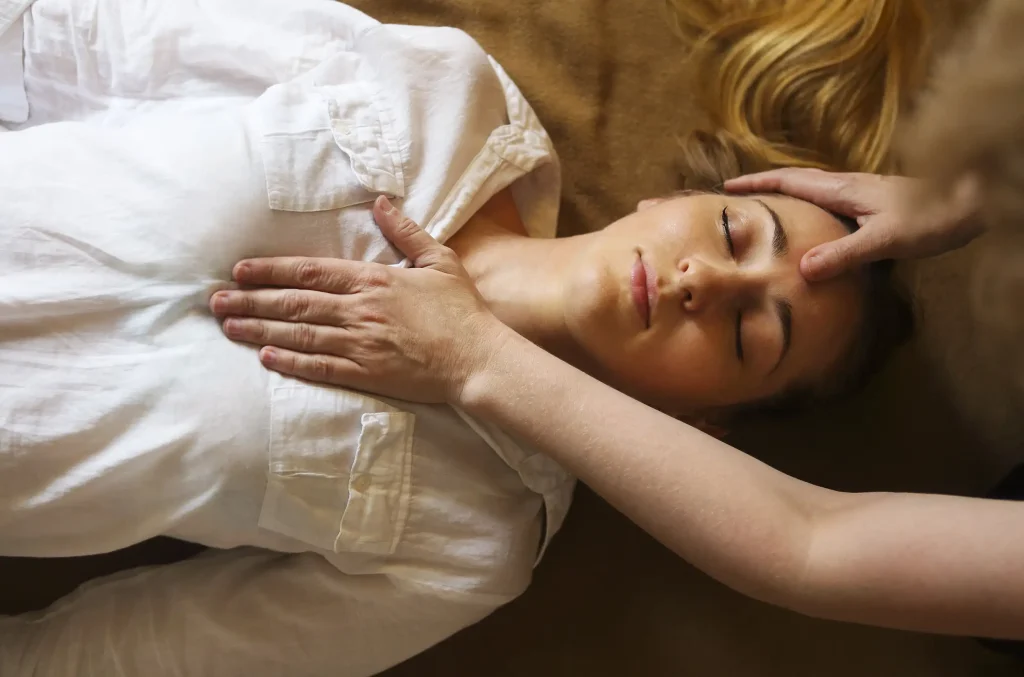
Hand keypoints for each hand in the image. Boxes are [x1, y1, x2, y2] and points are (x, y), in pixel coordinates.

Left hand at [209, 196, 511, 402]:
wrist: (479, 358)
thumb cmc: (461, 310)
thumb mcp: (439, 260)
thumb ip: (405, 231)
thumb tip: (380, 202)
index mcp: (374, 280)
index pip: (310, 272)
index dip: (271, 271)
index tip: (240, 270)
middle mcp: (360, 311)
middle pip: (294, 304)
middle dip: (251, 301)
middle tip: (216, 302)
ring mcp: (361, 345)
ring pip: (299, 335)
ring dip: (260, 330)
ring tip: (228, 326)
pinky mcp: (368, 375)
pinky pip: (321, 368)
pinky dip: (291, 362)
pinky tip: (265, 357)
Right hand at [724, 169, 981, 280]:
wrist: (973, 203)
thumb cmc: (933, 218)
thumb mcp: (885, 240)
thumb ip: (844, 254)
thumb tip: (803, 269)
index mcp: (842, 190)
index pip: (789, 181)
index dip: (757, 183)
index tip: (727, 186)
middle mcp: (848, 187)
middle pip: (797, 181)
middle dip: (764, 187)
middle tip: (736, 196)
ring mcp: (862, 195)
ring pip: (813, 191)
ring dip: (786, 195)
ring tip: (764, 210)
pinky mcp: (874, 205)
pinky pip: (829, 202)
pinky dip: (808, 208)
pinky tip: (813, 226)